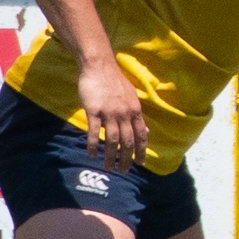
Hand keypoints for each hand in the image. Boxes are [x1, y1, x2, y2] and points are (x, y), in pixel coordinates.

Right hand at [77, 58, 146, 172]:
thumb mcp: (132, 97)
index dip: (141, 151)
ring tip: (108, 168)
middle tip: (124, 171)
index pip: (141, 136)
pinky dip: (94, 145)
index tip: (140, 163)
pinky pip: (95, 132)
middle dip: (127, 159)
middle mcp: (125, 114)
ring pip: (112, 141)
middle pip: (128, 142)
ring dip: (111, 157)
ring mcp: (109, 113)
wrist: (99, 66)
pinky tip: (92, 155)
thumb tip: (147, 131)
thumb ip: (137, 115)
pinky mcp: (94, 111)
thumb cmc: (115, 82)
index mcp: (135, 111)